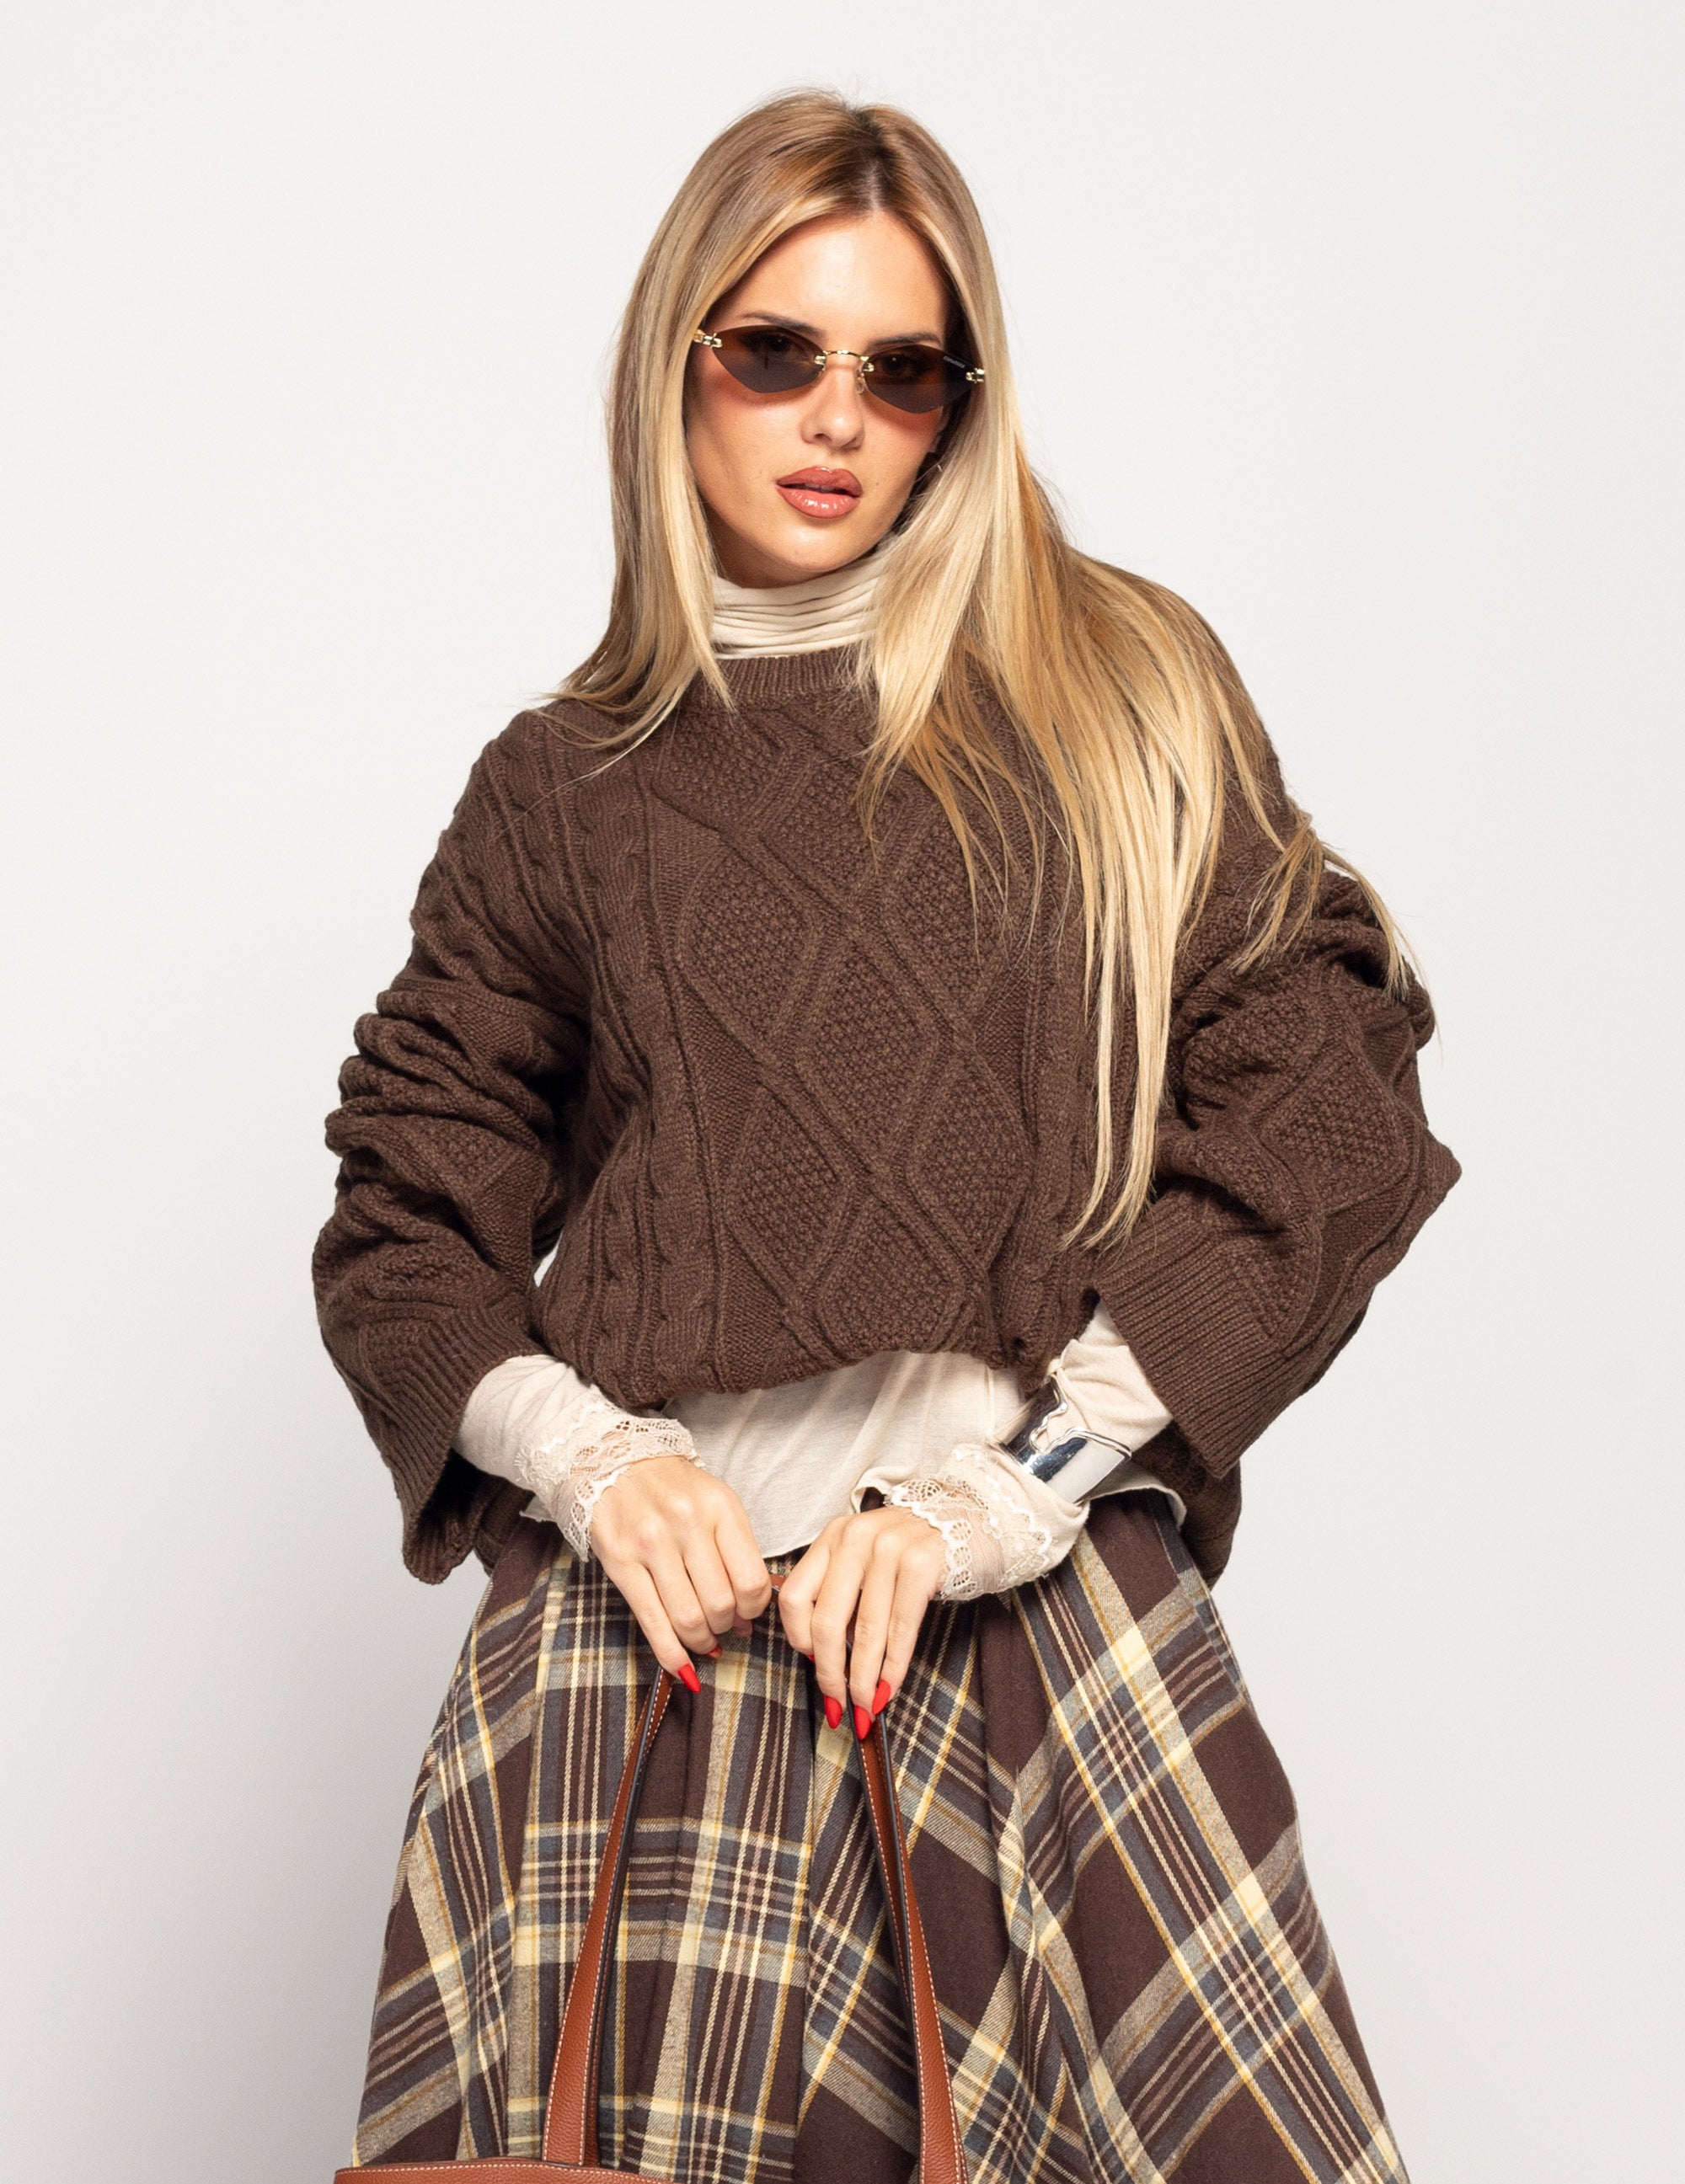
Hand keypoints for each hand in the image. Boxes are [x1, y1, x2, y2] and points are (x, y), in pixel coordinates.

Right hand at [589, 1455, 772, 1686]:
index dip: (754, 1610)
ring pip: (687, 1617)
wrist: (615, 1462)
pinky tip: (680, 1665)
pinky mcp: (620, 1561)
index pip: (752, 1580)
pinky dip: (670, 1653)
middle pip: (720, 1603)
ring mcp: (651, 1543)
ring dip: (700, 1640)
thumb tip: (747, 1617)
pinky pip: (651, 1621)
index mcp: (720, 1508)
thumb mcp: (717, 1504)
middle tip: (722, 1627)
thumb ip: (737, 1553)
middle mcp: (687, 1523)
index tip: (747, 1614)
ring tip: (702, 1638)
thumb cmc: (675, 1490)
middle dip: (725, 1626)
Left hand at [777, 1504, 947, 1733]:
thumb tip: (821, 1658)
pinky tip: (889, 1689)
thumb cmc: (915, 1549)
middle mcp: (855, 1537)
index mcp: (833, 1536)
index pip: (793, 1595)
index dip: (798, 1639)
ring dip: (862, 1679)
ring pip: (864, 1631)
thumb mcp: (868, 1557)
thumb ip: (843, 1594)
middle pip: (826, 1619)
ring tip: (864, 1707)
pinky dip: (892, 1667)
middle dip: (829, 1673)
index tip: (813, 1664)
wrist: (975, 1517)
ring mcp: (889, 1548)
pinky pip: (900, 1629)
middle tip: (837, 1704)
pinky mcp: (921, 1564)